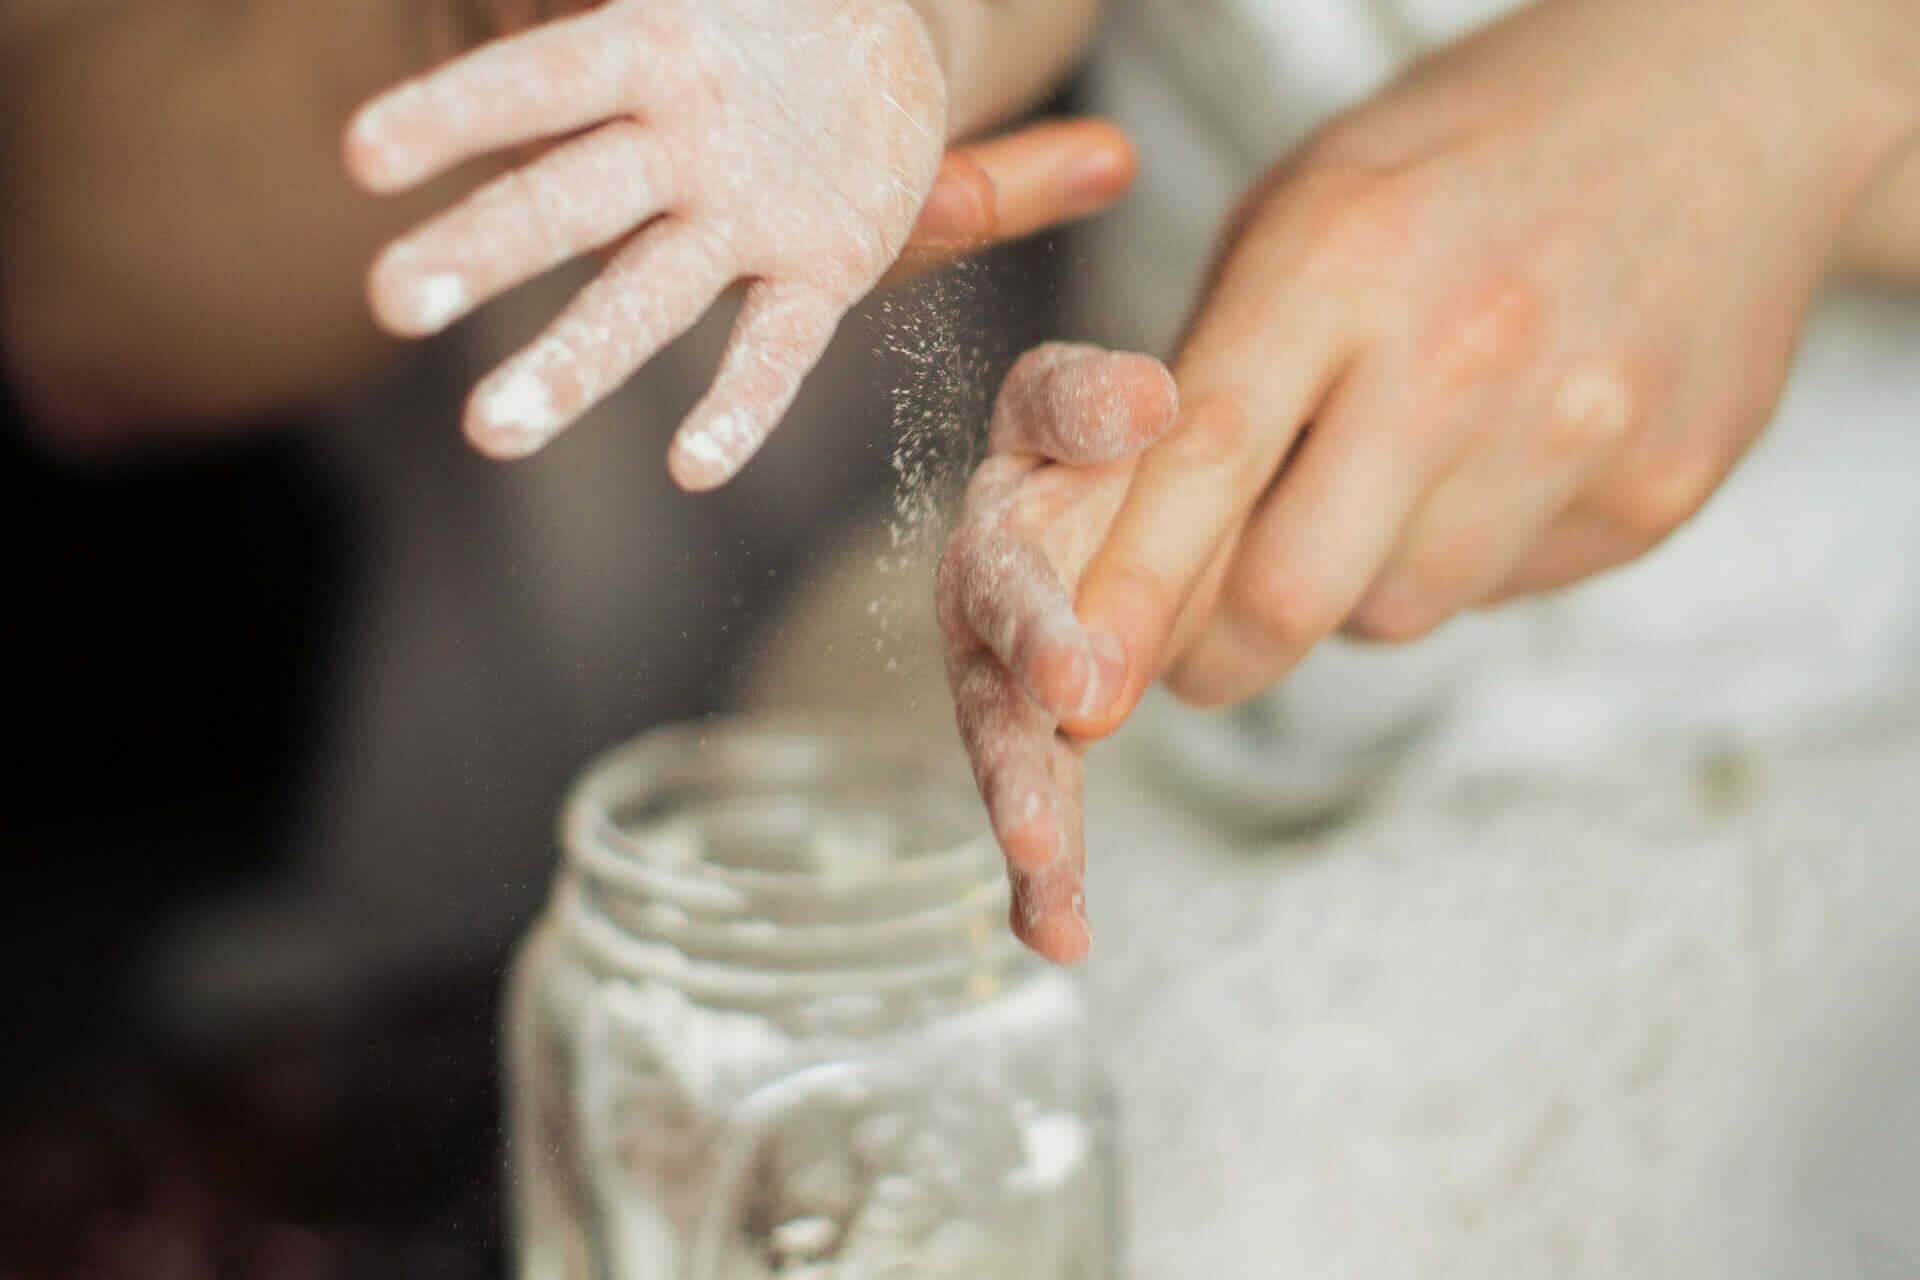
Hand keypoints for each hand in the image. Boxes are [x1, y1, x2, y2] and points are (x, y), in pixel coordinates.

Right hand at [345, 0, 1130, 488]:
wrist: (876, 34)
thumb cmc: (795, 7)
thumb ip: (756, 38)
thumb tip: (983, 96)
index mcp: (655, 47)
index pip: (540, 79)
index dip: (459, 114)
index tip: (363, 157)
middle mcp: (680, 143)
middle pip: (566, 200)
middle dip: (482, 249)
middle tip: (389, 301)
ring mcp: (736, 218)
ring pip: (642, 293)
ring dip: (570, 358)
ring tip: (492, 430)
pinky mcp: (813, 273)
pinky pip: (773, 346)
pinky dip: (740, 401)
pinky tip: (693, 466)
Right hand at [937, 344, 1176, 962]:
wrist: (1088, 468)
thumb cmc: (1086, 433)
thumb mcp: (1081, 401)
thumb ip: (1090, 401)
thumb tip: (1146, 397)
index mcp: (999, 526)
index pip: (1010, 570)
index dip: (1037, 628)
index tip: (1078, 690)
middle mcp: (986, 612)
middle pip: (993, 692)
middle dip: (1016, 761)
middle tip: (1044, 829)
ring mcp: (1009, 680)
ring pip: (1012, 760)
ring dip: (1029, 826)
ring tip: (1053, 901)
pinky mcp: (1040, 733)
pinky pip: (1044, 802)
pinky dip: (1047, 876)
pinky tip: (1061, 938)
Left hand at [1063, 0, 1919, 721]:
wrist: (1724, 101)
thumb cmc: (1468, 158)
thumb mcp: (1304, 209)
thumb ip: (1214, 374)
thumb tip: (1128, 548)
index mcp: (1344, 256)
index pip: (1206, 461)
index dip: (1130, 594)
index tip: (1078, 694)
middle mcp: (1466, 349)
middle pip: (1295, 592)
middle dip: (1215, 653)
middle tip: (1193, 648)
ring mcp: (1580, 427)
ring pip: (1394, 613)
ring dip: (1348, 588)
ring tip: (1385, 475)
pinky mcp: (1661, 490)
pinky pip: (1498, 593)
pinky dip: (1455, 561)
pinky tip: (1489, 460)